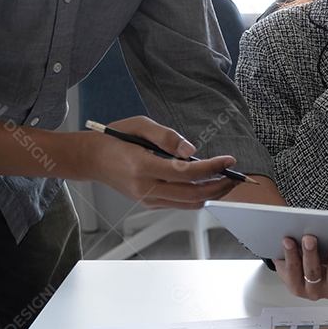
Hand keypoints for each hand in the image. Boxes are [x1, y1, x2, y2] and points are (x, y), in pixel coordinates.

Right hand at [86, 116, 237, 208]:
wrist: (92, 159)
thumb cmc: (116, 138)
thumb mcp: (139, 125)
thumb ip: (167, 137)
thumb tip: (193, 151)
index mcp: (141, 166)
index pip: (186, 173)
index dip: (212, 168)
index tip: (229, 160)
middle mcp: (145, 187)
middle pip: (193, 195)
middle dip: (220, 186)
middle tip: (236, 176)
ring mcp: (147, 199)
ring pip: (189, 204)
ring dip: (212, 194)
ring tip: (226, 180)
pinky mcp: (150, 204)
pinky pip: (181, 204)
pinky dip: (198, 196)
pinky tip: (206, 183)